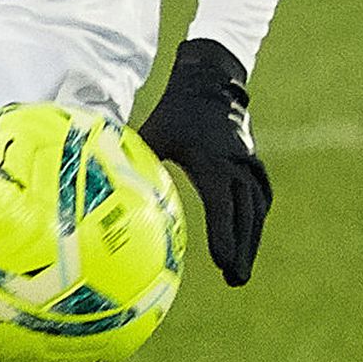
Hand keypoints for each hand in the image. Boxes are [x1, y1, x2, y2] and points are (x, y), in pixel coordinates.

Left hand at [137, 37, 271, 286]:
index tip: (223, 263)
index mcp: (213, 163)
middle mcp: (237, 166)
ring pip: (256, 209)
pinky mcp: (252, 162)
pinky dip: (256, 220)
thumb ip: (133, 157)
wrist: (211, 81)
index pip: (222, 207)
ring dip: (251, 241)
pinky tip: (250, 239)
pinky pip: (260, 197)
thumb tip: (102, 181)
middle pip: (246, 216)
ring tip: (239, 271)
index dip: (224, 237)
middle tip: (236, 280)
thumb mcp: (154, 132)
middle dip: (242, 250)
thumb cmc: (177, 109)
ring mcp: (248, 164)